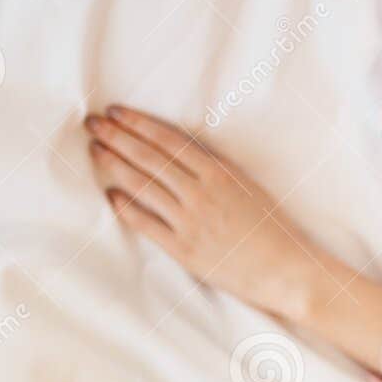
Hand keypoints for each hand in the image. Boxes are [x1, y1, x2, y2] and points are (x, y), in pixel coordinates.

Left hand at [85, 106, 314, 319]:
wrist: (288, 270)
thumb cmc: (273, 230)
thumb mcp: (248, 188)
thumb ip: (215, 171)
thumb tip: (180, 154)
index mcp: (220, 174)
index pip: (169, 140)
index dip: (138, 123)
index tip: (116, 111)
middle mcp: (201, 193)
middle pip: (149, 157)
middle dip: (117, 136)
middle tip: (93, 122)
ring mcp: (191, 222)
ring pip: (142, 185)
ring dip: (114, 164)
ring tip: (95, 150)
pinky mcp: (185, 250)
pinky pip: (146, 224)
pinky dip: (126, 207)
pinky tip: (111, 194)